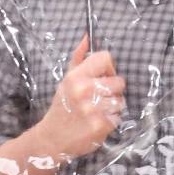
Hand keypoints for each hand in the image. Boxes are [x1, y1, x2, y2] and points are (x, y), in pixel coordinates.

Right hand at [35, 33, 126, 161]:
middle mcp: (85, 90)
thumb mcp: (66, 80)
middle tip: (99, 97)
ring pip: (121, 100)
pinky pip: (118, 116)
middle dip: (112, 89)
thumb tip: (88, 36)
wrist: (52, 138)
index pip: (105, 58)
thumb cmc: (62, 106)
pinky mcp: (101, 125)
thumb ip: (78, 57)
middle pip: (119, 81)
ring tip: (98, 111)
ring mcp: (94, 109)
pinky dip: (111, 120)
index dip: (108, 67)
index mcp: (76, 76)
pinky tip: (98, 121)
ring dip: (113, 106)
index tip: (103, 76)